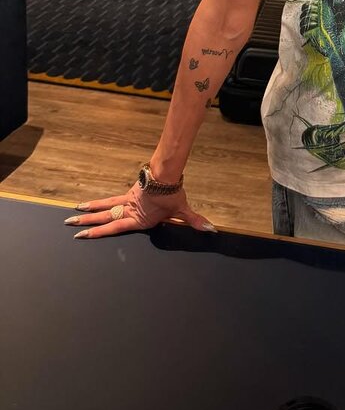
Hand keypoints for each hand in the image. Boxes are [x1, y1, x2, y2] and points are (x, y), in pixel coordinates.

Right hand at [64, 182, 216, 239]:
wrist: (167, 174)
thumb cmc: (172, 193)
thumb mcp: (182, 210)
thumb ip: (195, 221)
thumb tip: (211, 230)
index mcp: (138, 219)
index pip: (114, 227)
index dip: (98, 232)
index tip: (83, 235)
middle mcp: (129, 211)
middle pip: (104, 216)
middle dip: (86, 221)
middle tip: (69, 224)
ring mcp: (128, 200)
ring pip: (105, 206)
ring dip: (90, 209)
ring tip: (74, 211)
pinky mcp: (131, 192)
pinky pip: (113, 199)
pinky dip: (103, 201)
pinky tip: (95, 202)